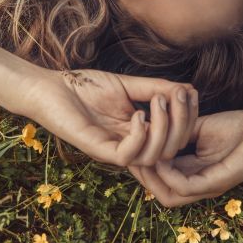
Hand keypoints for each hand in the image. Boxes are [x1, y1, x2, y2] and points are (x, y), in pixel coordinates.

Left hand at [24, 67, 198, 166]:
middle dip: (181, 123)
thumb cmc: (86, 86)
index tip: (190, 93)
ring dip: (163, 128)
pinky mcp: (97, 149)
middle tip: (179, 96)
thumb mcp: (129, 85)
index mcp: (138, 133)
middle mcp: (129, 146)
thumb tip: (188, 89)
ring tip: (158, 102)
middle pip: (169, 151)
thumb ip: (156, 88)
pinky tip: (137, 114)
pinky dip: (140, 135)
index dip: (188, 119)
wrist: (52, 87)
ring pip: (152, 157)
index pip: (174, 138)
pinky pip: (128, 156)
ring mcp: (114, 149)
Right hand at [128, 110, 242, 206]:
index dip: (144, 165)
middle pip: (161, 192)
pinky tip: (160, 156)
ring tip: (140, 154)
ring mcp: (208, 185)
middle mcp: (199, 184)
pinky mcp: (217, 181)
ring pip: (169, 195)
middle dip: (142, 174)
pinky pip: (184, 186)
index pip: (161, 177)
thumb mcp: (201, 127)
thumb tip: (154, 125)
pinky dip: (168, 174)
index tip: (131, 144)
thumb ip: (179, 131)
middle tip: (130, 153)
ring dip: (151, 175)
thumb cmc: (241, 128)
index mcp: (195, 172)